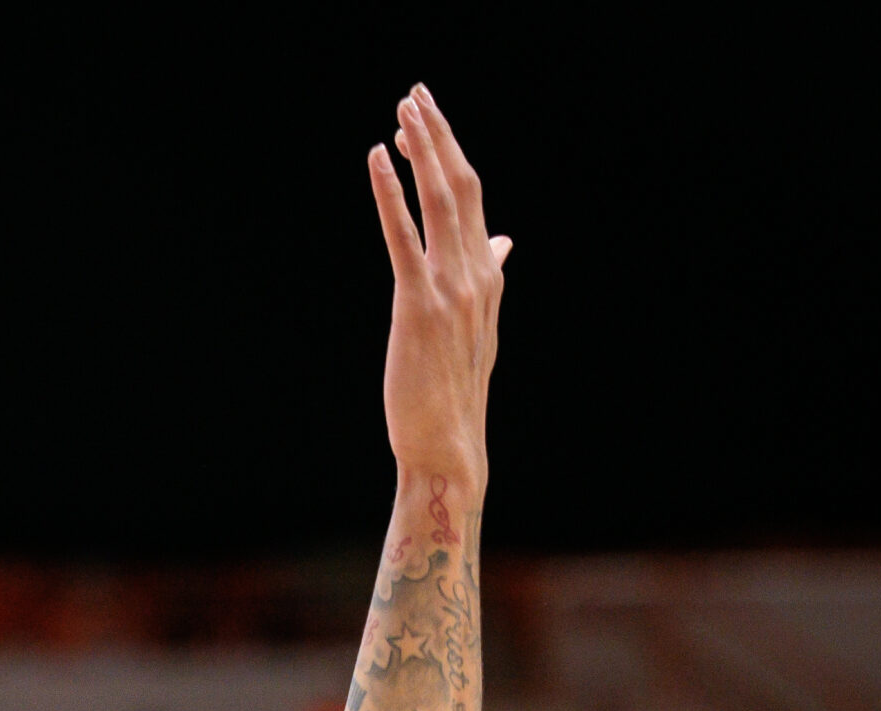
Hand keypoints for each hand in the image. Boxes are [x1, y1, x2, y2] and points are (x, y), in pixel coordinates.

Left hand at [371, 85, 508, 487]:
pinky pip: (403, 238)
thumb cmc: (452, 392)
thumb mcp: (476, 328)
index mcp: (487, 276)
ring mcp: (451, 289)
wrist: (449, 447)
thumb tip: (503, 242)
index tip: (425, 120)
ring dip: (421, 149)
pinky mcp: (419, 307)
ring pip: (440, 201)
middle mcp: (476, 274)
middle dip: (438, 135)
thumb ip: (488, 277)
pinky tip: (377, 159)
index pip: (472, 199)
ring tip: (401, 111)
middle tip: (414, 94)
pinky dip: (391, 194)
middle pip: (460, 186)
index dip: (448, 155)